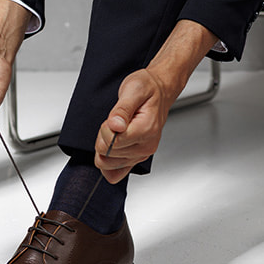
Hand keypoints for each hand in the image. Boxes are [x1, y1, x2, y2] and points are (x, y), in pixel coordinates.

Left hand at [94, 68, 179, 182]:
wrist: (160, 91)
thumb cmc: (147, 88)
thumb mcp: (132, 89)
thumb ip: (121, 110)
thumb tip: (115, 126)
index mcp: (145, 130)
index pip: (112, 143)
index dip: (105, 130)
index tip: (113, 118)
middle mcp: (146, 146)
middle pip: (107, 155)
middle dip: (104, 138)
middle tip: (115, 123)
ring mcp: (142, 154)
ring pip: (108, 164)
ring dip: (105, 149)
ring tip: (116, 132)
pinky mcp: (137, 158)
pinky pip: (116, 174)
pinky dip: (108, 165)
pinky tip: (111, 149)